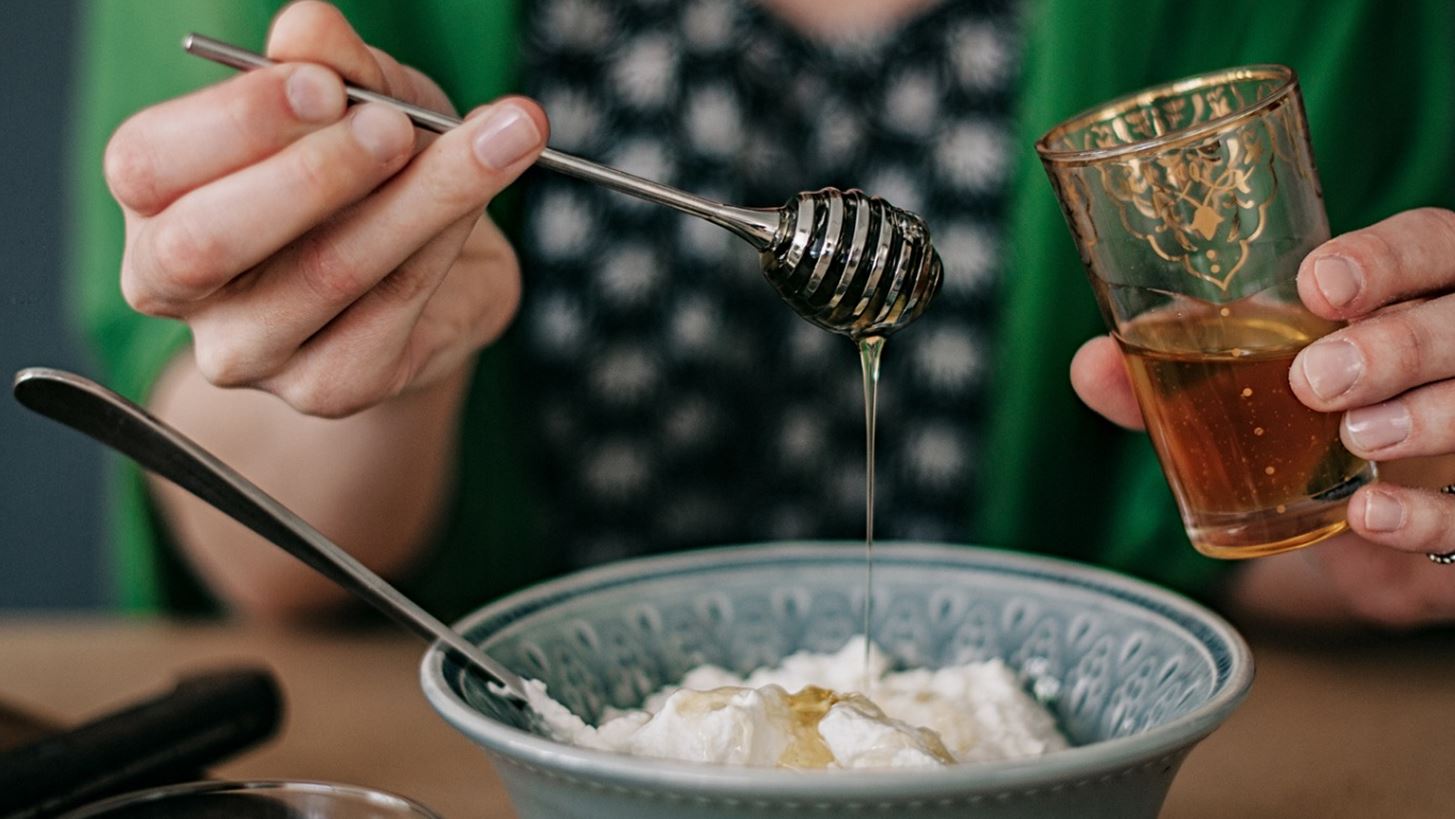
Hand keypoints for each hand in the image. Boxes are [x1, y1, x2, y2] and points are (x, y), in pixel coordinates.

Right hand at [105, 1, 547, 416]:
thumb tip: (310, 28)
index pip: (151, 165)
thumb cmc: (374, 178)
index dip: (237, 121)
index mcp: (157, 199)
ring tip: (495, 143)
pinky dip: (444, 242)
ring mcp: (250, 349)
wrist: (436, 279)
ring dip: (418, 200)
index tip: (326, 82)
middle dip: (313, 175)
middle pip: (209, 241)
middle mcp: (179, 285)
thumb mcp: (358, 104)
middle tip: (398, 127)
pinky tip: (481, 201)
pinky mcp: (328, 386)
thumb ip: (333, 68)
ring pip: (325, 275)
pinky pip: (391, 310)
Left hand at [1071, 208, 1454, 627]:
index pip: (1428, 246)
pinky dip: (1427, 514)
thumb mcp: (1242, 379)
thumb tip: (1090, 366)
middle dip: (1396, 345)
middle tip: (1314, 380)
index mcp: (1412, 289)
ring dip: (1423, 418)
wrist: (1362, 514)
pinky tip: (1371, 513)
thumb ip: (1168, 370)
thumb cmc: (1304, 414)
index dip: (1386, 259)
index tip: (1318, 285)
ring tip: (1355, 436)